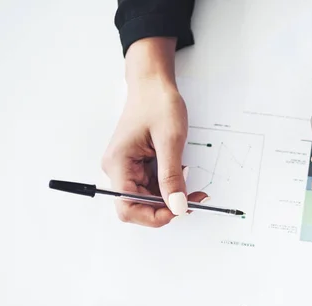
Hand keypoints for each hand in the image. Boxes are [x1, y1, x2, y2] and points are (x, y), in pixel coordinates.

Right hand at [102, 38, 206, 226]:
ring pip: (148, 199)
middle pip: (137, 207)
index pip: (127, 207)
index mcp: (119, 164)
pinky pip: (153, 188)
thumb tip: (177, 206)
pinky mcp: (138, 166)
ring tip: (193, 188)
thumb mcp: (170, 140)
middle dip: (166, 209)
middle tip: (193, 201)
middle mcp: (118, 170)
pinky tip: (184, 177)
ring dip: (171, 199)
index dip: (153, 216)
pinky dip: (171, 188)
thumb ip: (172, 176)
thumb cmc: (157, 103)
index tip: (179, 210)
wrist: (153, 84)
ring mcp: (127, 169)